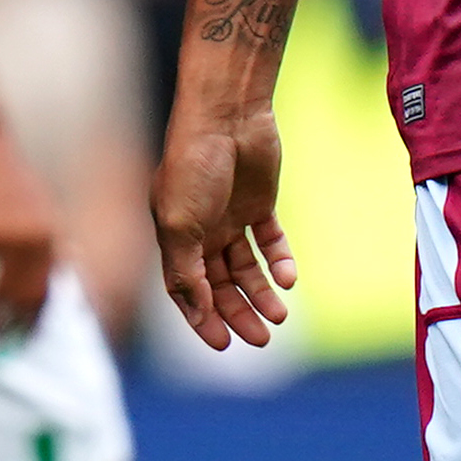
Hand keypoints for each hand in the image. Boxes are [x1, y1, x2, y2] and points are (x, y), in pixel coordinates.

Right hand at [0, 107, 59, 337]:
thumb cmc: (6, 178)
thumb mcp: (38, 210)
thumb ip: (50, 244)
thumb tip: (67, 268)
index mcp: (50, 238)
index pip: (42, 293)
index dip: (29, 319)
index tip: (18, 336)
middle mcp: (34, 240)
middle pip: (21, 298)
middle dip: (6, 323)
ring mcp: (8, 236)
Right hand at [152, 99, 296, 349]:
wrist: (228, 115)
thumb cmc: (193, 163)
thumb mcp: (179, 222)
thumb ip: (185, 268)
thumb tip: (195, 308)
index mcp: (174, 234)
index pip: (185, 287)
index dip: (202, 317)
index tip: (223, 346)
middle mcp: (200, 229)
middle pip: (219, 283)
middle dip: (238, 313)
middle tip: (262, 339)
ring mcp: (230, 216)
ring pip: (246, 268)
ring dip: (262, 294)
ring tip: (280, 316)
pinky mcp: (259, 204)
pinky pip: (270, 242)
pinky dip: (279, 261)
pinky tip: (287, 277)